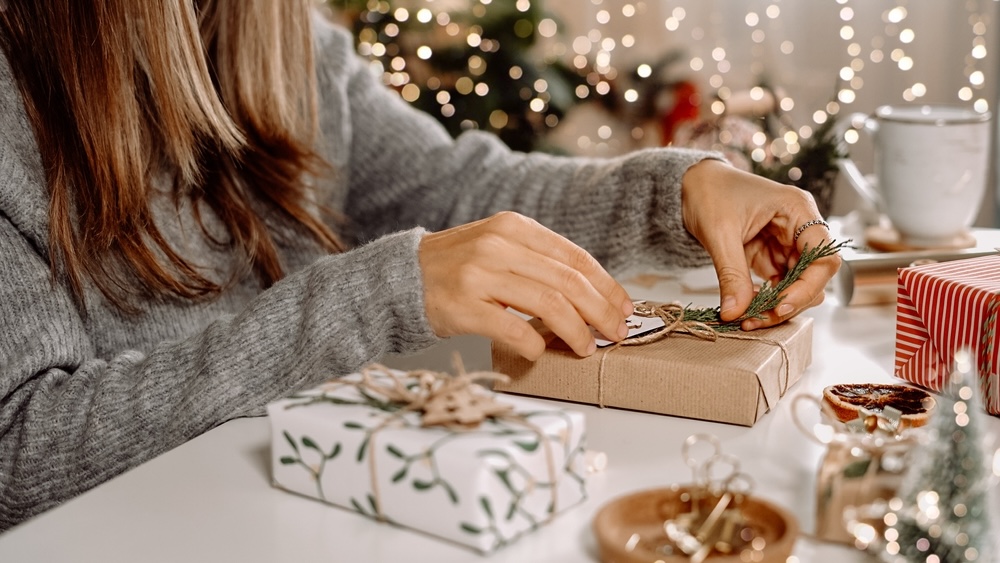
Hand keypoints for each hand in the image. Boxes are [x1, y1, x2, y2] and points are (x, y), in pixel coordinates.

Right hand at [419, 212, 632, 359]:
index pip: (575, 257)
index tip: (623, 307)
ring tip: (587, 348)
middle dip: (601, 312)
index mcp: (514, 227)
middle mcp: (498, 246)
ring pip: (549, 305)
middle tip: (617, 333)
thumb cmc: (458, 268)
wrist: (401, 278)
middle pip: (569, 282)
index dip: (607, 285)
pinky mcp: (464, 307)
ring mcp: (479, 276)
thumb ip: (538, 260)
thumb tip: (592, 292)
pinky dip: (536, 345)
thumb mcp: (498, 246)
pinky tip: (542, 352)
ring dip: (577, 331)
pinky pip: (514, 331)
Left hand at [680, 159, 841, 329]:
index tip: (780, 306)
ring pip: (796, 286)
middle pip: (813, 277)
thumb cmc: (709, 192)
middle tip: (756, 318)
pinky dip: (764, 301)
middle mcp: (799, 227)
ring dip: (775, 306)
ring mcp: (786, 243)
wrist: (692, 184)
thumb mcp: (719, 233)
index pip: (824, 256)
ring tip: (746, 317)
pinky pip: (777, 285)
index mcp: (798, 209)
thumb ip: (731, 274)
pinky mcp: (771, 256)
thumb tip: (735, 313)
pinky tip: (744, 308)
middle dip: (788, 302)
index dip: (808, 287)